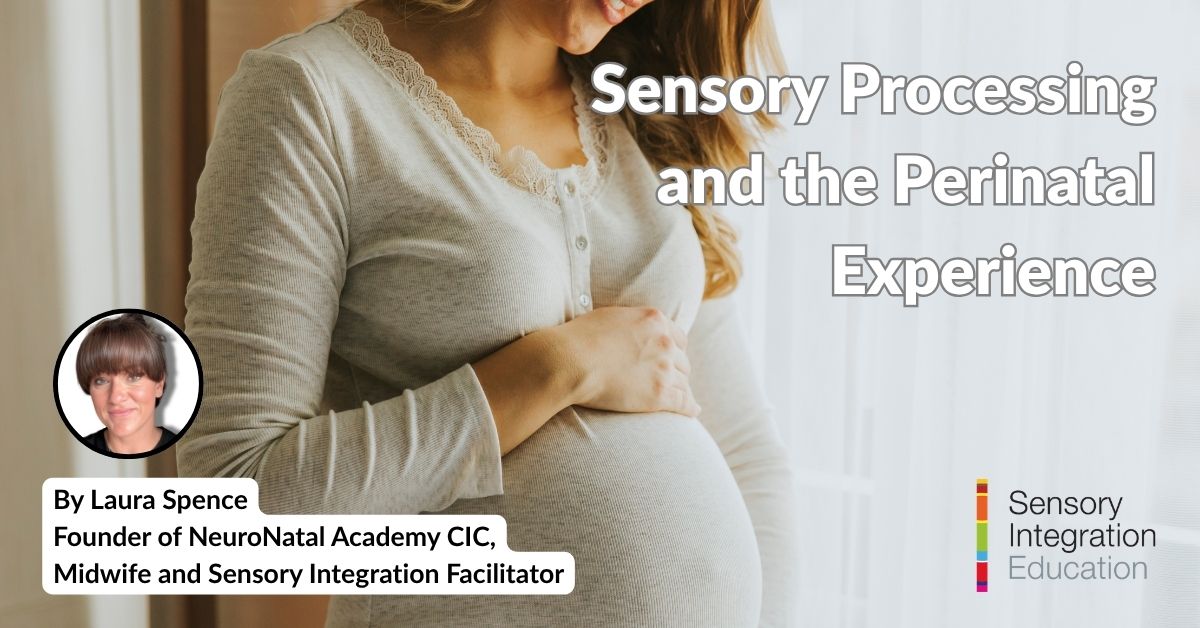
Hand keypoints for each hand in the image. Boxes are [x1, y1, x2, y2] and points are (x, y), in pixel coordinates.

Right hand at [557, 306, 699, 416]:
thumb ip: (632, 323)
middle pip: (682, 361)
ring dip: (681, 390)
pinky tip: (693, 411)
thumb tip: (634, 329)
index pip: (678, 338)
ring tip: (681, 398)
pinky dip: (689, 408)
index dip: (675, 350)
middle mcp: (665, 343)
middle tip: (669, 380)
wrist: (569, 361)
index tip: (671, 359)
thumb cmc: (580, 338)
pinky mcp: (658, 395)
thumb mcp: (612, 317)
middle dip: (677, 370)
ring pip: (684, 382)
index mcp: (655, 320)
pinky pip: (683, 403)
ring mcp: (663, 369)